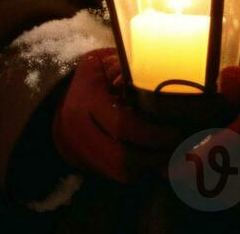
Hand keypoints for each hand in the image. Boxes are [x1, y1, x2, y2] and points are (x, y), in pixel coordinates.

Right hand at [52, 48, 186, 183]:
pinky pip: (118, 177)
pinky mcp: (89, 165)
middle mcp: (81, 130)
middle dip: (155, 158)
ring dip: (150, 169)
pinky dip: (142, 173)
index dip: (152, 134)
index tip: (175, 133)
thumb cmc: (93, 79)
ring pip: (121, 173)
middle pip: (122, 158)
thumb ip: (126, 71)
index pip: (122, 125)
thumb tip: (150, 84)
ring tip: (173, 157)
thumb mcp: (105, 63)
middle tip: (179, 149)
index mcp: (87, 100)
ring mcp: (82, 151)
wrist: (61, 104)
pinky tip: (158, 163)